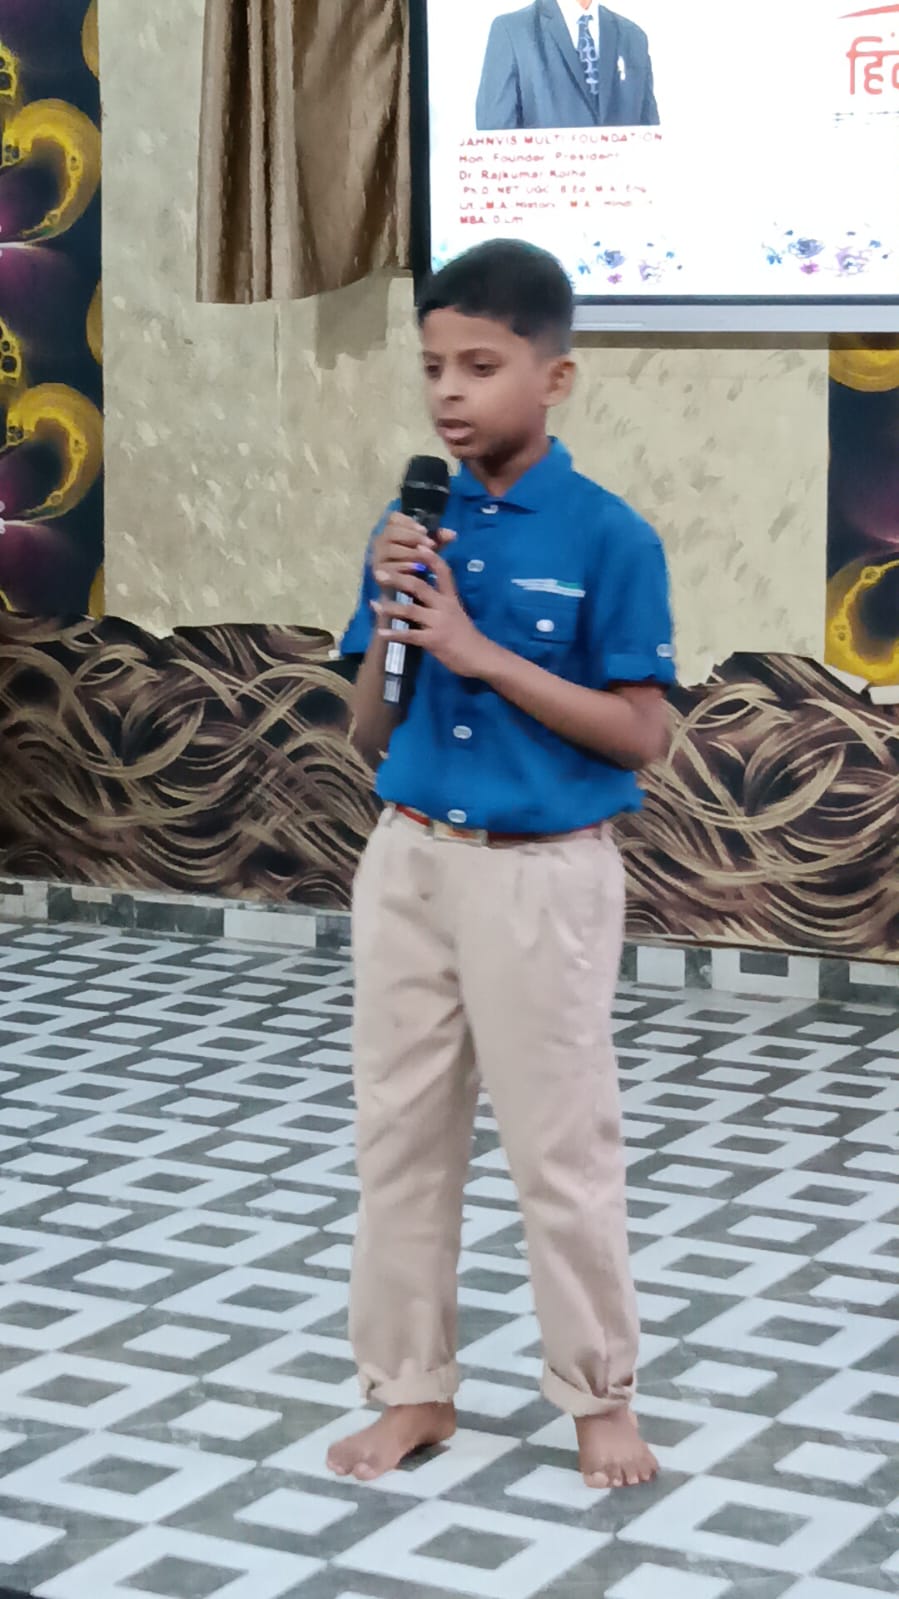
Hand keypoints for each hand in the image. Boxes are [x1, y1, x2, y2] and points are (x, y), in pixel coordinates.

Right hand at [371, 512, 455, 596]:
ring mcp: (377, 558)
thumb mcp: (429, 551)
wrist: (408, 595)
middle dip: (412, 537)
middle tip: (431, 544)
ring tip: (426, 556)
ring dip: (410, 552)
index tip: (425, 530)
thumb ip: (438, 541)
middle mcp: (380, 543)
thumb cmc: (417, 567)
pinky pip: (388, 568)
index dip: (408, 522)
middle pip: (390, 532)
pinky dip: (403, 566)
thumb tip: (452, 534)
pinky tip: (417, 569)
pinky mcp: (377, 574)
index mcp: (391, 532)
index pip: (393, 518)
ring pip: (389, 549)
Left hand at [374, 546, 495, 678]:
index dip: (430, 558)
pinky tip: (380, 632)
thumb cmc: (465, 634)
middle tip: (379, 572)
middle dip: (397, 578)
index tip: (417, 545)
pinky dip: (393, 634)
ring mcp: (438, 623)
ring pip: (411, 609)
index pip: (443, 571)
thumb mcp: (456, 611)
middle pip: (419, 586)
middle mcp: (444, 606)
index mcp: (450, 597)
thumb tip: (419, 588)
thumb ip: (439, 600)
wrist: (479, 656)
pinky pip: (409, 636)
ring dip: (390, 606)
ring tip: (374, 603)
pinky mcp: (433, 641)